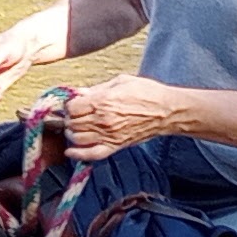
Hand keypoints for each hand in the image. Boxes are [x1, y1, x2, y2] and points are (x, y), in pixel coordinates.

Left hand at [63, 76, 179, 160]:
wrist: (166, 111)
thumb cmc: (147, 93)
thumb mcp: (120, 82)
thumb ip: (97, 89)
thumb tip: (79, 93)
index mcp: (102, 101)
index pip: (71, 107)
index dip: (69, 105)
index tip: (74, 104)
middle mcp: (102, 120)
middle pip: (72, 123)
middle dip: (69, 119)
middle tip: (75, 115)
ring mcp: (108, 135)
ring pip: (77, 138)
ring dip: (72, 133)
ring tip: (75, 128)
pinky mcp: (115, 146)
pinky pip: (92, 154)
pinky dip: (78, 155)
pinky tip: (70, 152)